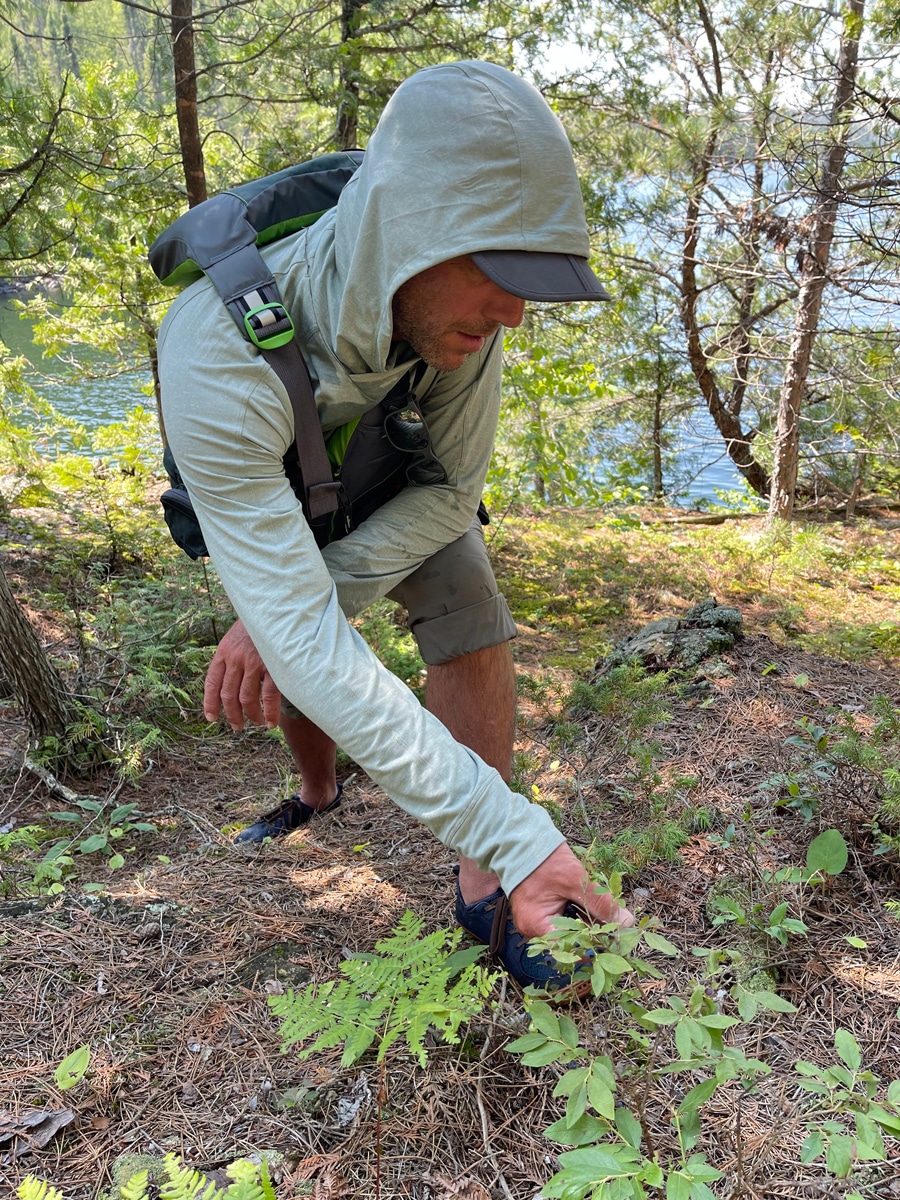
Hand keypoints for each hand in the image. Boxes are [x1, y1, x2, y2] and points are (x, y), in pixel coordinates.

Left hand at [204, 618, 281, 730]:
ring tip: (257, 722)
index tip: (211, 718)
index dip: (210, 703)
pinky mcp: (272, 666)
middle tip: (237, 726)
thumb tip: (231, 678)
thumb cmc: (259, 623)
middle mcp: (235, 659)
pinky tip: (271, 722)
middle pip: (228, 695)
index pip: (212, 683)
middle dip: (232, 715)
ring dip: (251, 716)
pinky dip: (269, 713)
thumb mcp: (237, 636)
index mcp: (224, 652)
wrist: (275, 606)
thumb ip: (232, 655)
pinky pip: (268, 697)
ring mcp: (253, 663)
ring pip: (246, 699)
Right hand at [509, 842, 634, 939]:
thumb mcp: (575, 879)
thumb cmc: (543, 859)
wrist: (523, 840)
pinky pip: (567, 919)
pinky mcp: (544, 911)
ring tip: (608, 910)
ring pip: (572, 930)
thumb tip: (626, 923)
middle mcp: (535, 930)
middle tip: (618, 921)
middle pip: (573, 941)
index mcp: (537, 926)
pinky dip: (581, 913)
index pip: (571, 948)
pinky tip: (594, 904)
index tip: (618, 937)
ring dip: (590, 921)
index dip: (596, 944)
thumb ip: (600, 902)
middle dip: (596, 931)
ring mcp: (538, 921)